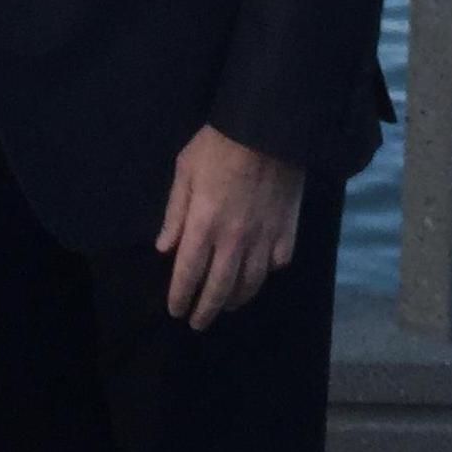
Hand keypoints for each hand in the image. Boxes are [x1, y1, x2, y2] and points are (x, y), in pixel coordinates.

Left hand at [155, 127, 304, 331]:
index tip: (175, 310)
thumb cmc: (219, 145)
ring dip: (235, 299)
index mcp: (204, 225)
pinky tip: (259, 273)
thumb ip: (175, 213)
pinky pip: (277, 263)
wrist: (269, 128)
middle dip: (206, 310)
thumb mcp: (185, 171)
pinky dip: (266, 274)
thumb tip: (164, 249)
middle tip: (198, 322)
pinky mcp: (287, 231)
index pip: (188, 273)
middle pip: (219, 288)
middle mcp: (234, 240)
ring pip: (250, 283)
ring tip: (226, 305)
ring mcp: (264, 238)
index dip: (180, 296)